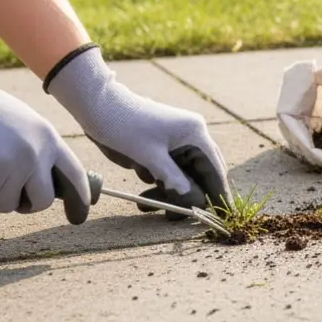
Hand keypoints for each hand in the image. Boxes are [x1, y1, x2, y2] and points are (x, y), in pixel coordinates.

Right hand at [0, 35, 91, 222]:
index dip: (79, 197)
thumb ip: (36, 148)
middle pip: (43, 200)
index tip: (78, 216)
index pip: (74, 174)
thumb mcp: (23, 122)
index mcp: (48, 138)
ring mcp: (11, 167)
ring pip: (7, 205)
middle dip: (27, 204)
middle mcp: (35, 154)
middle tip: (9, 196)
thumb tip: (45, 179)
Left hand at [46, 45, 231, 216]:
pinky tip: (142, 187)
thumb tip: (196, 200)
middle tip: (172, 215)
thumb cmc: (124, 126)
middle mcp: (191, 136)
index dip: (218, 193)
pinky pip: (168, 170)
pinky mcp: (163, 144)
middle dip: (187, 196)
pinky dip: (158, 182)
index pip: (214, 169)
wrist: (97, 106)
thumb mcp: (149, 157)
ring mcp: (177, 140)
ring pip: (182, 175)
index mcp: (194, 134)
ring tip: (144, 203)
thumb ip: (174, 179)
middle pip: (200, 174)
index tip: (224, 215)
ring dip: (167, 191)